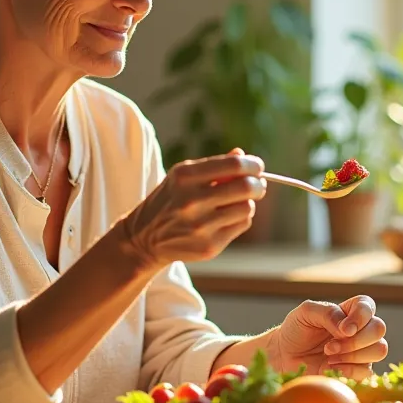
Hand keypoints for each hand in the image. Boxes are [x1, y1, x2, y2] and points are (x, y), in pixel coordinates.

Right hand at [116, 148, 265, 268]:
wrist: (144, 238)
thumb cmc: (170, 200)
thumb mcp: (183, 177)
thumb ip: (214, 166)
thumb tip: (243, 156)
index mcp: (185, 177)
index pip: (234, 165)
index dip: (252, 165)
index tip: (257, 167)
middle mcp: (192, 201)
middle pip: (246, 188)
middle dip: (258, 184)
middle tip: (257, 184)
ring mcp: (201, 226)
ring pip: (247, 208)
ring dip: (247, 203)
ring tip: (234, 203)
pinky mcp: (209, 246)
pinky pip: (242, 225)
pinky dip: (239, 219)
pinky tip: (224, 218)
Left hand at [266, 296, 386, 380]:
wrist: (285, 355)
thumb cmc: (296, 329)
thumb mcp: (306, 312)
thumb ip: (328, 313)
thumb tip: (347, 328)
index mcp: (350, 310)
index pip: (368, 306)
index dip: (360, 317)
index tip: (343, 329)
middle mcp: (360, 329)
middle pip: (379, 329)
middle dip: (356, 340)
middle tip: (330, 346)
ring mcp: (361, 350)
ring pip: (379, 350)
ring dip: (353, 355)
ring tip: (329, 355)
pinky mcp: (356, 370)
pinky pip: (367, 371)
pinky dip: (348, 370)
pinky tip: (330, 367)